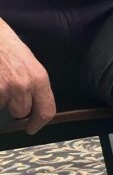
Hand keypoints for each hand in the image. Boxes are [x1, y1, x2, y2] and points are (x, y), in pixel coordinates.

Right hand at [0, 19, 55, 133]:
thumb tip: (34, 106)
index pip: (46, 111)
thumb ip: (35, 86)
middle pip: (21, 112)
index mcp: (39, 78)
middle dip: (14, 107)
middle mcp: (24, 85)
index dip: (38, 123)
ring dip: (1, 101)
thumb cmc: (6, 46)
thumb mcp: (30, 64)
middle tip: (8, 92)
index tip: (32, 128)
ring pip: (4, 108)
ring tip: (1, 82)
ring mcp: (5, 88)